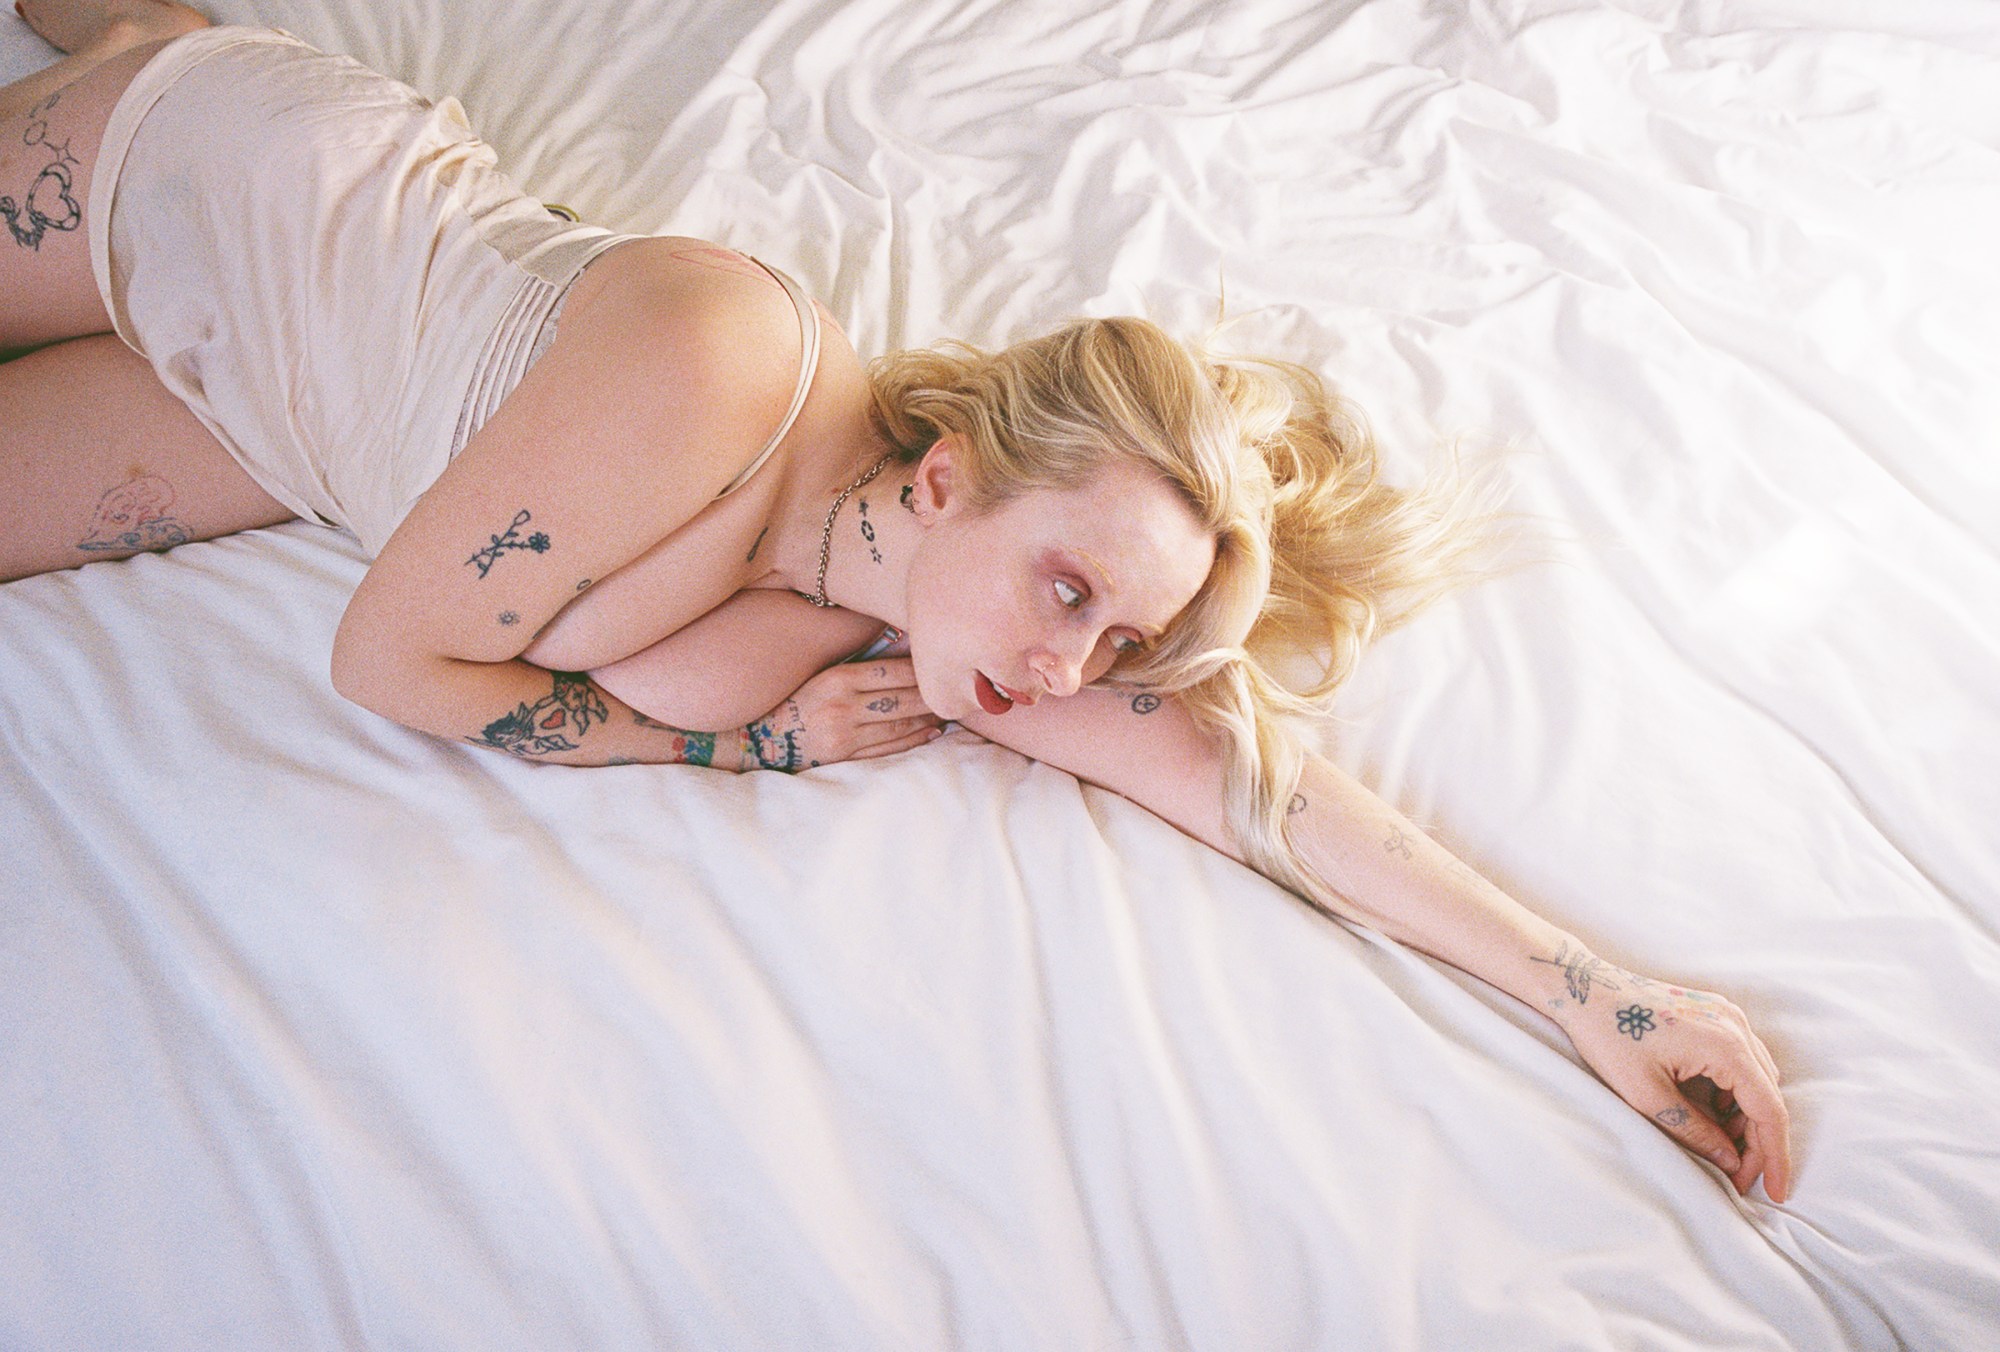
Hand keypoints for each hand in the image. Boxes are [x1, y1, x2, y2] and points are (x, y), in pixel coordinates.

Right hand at [742, 656, 943, 771]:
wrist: (760, 738)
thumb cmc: (795, 700)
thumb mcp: (821, 674)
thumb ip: (859, 667)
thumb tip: (903, 648)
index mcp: (837, 679)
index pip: (894, 671)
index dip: (922, 670)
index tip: (941, 665)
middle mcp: (843, 707)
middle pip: (903, 700)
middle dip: (932, 696)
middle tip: (955, 690)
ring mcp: (845, 735)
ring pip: (900, 726)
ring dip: (928, 718)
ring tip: (947, 710)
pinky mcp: (845, 758)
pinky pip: (889, 748)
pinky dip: (914, 740)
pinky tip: (931, 732)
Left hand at [1553, 959, 1792, 1203]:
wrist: (1582, 988)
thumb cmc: (1607, 1036)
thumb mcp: (1645, 1095)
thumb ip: (1693, 1130)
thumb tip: (1730, 1162)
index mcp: (1726, 1045)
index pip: (1770, 1110)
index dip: (1775, 1156)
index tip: (1776, 1191)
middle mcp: (1736, 1025)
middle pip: (1767, 1096)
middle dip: (1758, 1142)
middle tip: (1738, 1178)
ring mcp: (1727, 1016)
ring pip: (1757, 1079)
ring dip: (1746, 1116)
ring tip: (1721, 1148)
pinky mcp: (1714, 1013)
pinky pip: (1741, 1060)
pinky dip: (1734, 1090)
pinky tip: (1711, 1111)